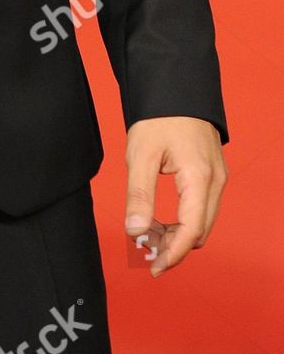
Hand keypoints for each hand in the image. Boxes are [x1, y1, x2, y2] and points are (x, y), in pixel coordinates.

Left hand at [124, 117, 226, 277]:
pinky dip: (183, 219)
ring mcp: (217, 176)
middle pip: (199, 231)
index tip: (153, 268)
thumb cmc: (158, 116)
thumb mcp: (141, 154)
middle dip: (173, 247)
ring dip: (177, 234)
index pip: (191, 231)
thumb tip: (135, 233)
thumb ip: (139, 195)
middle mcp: (215, 181)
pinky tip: (161, 219)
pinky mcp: (211, 172)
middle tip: (144, 252)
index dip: (173, 254)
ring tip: (148, 235)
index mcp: (199, 178)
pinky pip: (202, 207)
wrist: (175, 85)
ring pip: (202, 221)